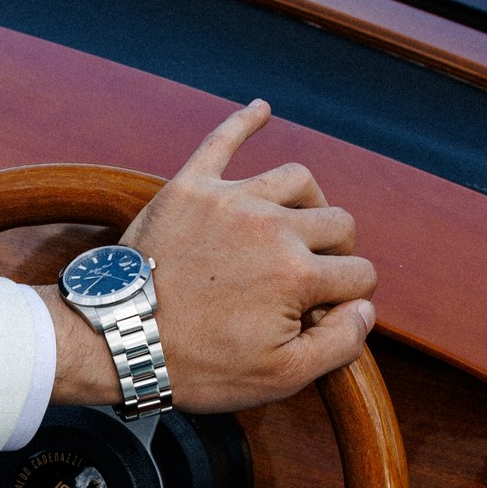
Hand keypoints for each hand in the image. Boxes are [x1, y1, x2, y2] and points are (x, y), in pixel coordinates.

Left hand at [41, 100, 376, 411]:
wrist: (119, 342)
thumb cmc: (198, 366)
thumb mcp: (280, 377)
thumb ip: (339, 344)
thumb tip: (367, 309)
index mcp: (297, 274)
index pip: (358, 275)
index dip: (346, 303)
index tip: (316, 319)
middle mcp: (270, 226)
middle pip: (338, 224)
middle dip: (336, 256)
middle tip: (307, 282)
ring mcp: (228, 200)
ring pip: (297, 180)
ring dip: (308, 205)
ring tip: (295, 229)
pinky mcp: (189, 187)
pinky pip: (222, 140)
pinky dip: (244, 121)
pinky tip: (262, 109)